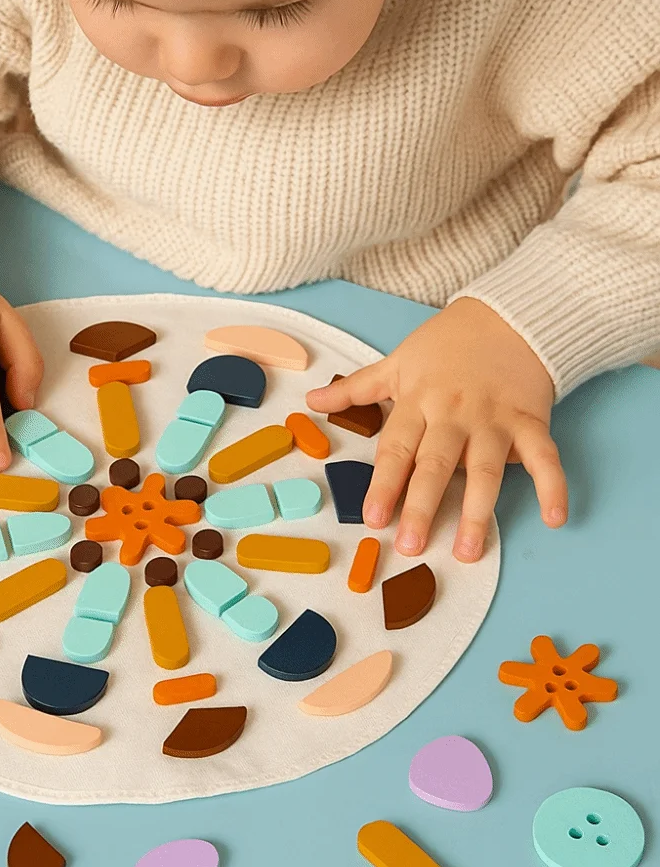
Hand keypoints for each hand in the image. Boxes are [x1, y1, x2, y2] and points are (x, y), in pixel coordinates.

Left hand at [306, 298, 567, 561]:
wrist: (507, 317)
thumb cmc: (446, 345)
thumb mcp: (396, 362)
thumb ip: (356, 389)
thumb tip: (311, 402)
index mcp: (418, 402)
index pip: (396, 449)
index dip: (384, 484)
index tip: (373, 517)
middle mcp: (454, 414)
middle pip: (435, 465)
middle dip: (421, 506)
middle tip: (410, 545)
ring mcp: (494, 419)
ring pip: (484, 470)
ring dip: (476, 512)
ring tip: (467, 550)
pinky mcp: (531, 421)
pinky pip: (545, 457)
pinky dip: (553, 486)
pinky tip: (555, 519)